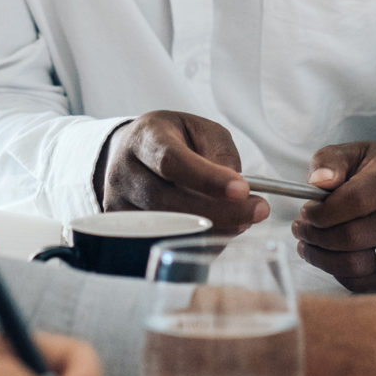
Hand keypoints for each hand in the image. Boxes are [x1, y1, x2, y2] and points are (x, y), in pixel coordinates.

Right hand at [95, 111, 266, 231]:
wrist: (132, 153)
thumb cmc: (173, 141)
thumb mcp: (200, 130)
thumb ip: (220, 153)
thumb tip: (236, 190)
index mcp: (145, 138)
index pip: (171, 161)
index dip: (207, 179)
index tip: (243, 190)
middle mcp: (125, 172)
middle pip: (168, 202)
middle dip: (219, 212)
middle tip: (257, 212)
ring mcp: (119, 204)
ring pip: (166, 229)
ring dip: (211, 230)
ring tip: (242, 221)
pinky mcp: (122, 232)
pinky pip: (162, 245)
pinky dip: (196, 244)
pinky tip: (218, 234)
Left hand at [293, 140, 375, 290]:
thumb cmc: (373, 171)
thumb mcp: (352, 154)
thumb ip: (330, 160)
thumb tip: (319, 180)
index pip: (357, 201)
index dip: (324, 211)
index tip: (306, 211)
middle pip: (355, 236)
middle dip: (317, 236)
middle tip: (301, 229)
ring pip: (359, 264)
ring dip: (323, 258)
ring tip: (307, 244)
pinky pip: (365, 282)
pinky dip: (338, 273)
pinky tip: (328, 257)